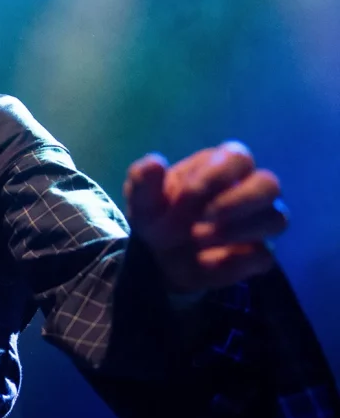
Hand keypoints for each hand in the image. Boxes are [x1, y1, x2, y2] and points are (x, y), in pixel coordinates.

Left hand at [123, 141, 287, 293]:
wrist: (158, 258)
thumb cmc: (158, 215)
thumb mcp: (142, 199)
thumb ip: (144, 179)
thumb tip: (155, 162)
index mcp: (221, 166)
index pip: (238, 157)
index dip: (215, 175)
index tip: (186, 196)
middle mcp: (249, 190)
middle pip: (270, 184)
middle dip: (237, 201)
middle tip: (204, 218)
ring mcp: (258, 222)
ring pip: (276, 219)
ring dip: (237, 231)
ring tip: (198, 238)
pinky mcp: (257, 254)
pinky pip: (262, 256)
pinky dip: (233, 261)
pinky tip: (204, 260)